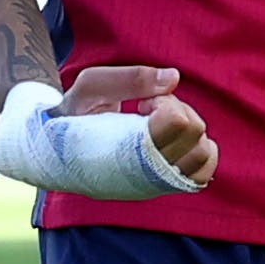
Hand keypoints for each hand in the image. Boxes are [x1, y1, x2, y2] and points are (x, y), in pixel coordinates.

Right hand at [62, 62, 216, 188]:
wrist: (58, 155)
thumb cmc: (72, 118)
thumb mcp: (89, 89)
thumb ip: (129, 79)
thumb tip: (174, 78)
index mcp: (127, 150)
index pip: (177, 121)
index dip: (165, 102)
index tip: (143, 102)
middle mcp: (148, 174)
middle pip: (195, 131)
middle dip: (177, 110)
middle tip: (148, 110)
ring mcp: (160, 182)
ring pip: (205, 152)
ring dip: (188, 129)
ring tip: (158, 126)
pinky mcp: (168, 186)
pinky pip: (206, 170)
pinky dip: (198, 148)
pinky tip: (172, 138)